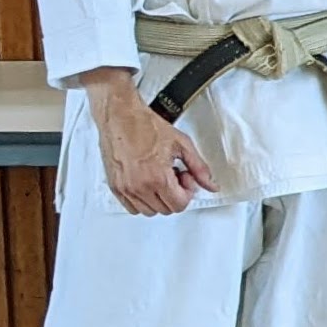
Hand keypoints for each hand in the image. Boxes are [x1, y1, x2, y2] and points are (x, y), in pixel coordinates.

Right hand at [84, 70, 215, 214]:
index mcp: (158, 177)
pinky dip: (142, 200)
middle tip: (173, 175)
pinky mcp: (115, 187)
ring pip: (149, 211)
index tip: (185, 178)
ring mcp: (125, 188)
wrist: (121, 116)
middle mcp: (140, 187)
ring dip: (158, 198)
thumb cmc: (146, 126)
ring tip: (158, 177)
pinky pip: (132, 208)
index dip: (187, 193)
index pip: (179, 205)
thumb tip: (211, 185)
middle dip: (174, 195)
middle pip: (166, 209)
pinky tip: (146, 182)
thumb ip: (199, 168)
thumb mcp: (181, 144)